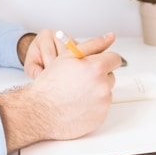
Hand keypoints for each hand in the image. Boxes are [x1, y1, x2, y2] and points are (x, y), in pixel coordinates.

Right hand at [0, 32, 121, 152]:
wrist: (40, 112)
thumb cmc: (50, 85)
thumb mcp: (68, 56)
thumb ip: (93, 45)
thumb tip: (110, 36)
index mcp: (97, 68)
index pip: (115, 59)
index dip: (104, 60)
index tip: (97, 65)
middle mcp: (103, 86)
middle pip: (110, 77)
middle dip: (98, 77)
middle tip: (79, 81)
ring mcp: (103, 104)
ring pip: (106, 93)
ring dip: (96, 92)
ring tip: (76, 94)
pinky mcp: (100, 118)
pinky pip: (102, 108)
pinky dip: (93, 107)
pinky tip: (78, 105)